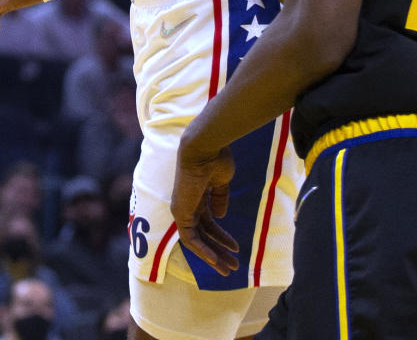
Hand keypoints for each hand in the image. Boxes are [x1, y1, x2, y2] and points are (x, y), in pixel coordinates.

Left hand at [171, 142, 238, 275]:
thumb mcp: (222, 181)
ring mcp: (183, 209)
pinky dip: (203, 250)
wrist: (205, 146)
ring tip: (230, 269)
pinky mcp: (180, 213)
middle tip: (233, 266)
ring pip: (198, 241)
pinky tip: (216, 260)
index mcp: (198, 195)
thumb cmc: (216, 157)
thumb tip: (220, 216)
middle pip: (204, 234)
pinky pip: (190, 238)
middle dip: (219, 251)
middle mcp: (188, 204)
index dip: (222, 237)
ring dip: (214, 256)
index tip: (235, 248)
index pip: (208, 223)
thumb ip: (219, 198)